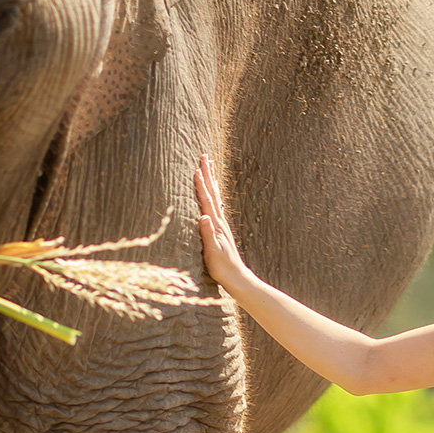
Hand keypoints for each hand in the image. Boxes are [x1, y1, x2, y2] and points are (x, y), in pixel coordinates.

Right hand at [194, 153, 252, 292]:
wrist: (236, 277)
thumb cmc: (222, 267)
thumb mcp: (213, 252)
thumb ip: (208, 234)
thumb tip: (204, 216)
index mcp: (216, 224)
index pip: (207, 200)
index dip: (201, 185)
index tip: (197, 169)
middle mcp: (219, 221)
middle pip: (213, 192)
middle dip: (208, 173)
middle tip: (205, 156)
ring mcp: (220, 224)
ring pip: (215, 196)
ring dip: (211, 180)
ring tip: (208, 166)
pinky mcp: (220, 229)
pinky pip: (215, 205)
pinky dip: (212, 193)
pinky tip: (212, 192)